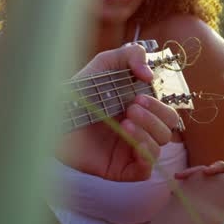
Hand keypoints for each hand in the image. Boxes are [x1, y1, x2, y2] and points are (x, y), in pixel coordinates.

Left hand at [57, 45, 180, 181]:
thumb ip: (131, 54)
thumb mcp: (105, 63)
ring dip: (148, 132)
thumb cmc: (79, 90)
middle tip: (132, 108)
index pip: (167, 113)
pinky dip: (145, 153)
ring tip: (124, 122)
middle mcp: (139, 131)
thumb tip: (149, 74)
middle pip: (168, 130)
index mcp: (141, 111)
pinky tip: (129, 138)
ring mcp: (130, 151)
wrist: (54, 114)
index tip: (138, 95)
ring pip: (160, 148)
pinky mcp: (121, 169)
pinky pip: (146, 169)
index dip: (159, 105)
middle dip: (155, 117)